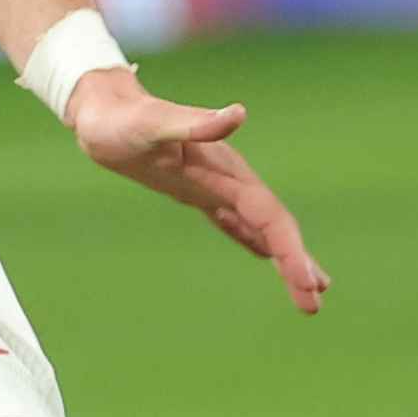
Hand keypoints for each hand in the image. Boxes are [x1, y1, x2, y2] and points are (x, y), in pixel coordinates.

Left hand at [61, 74, 328, 312]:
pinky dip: (255, 241)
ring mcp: (213, 186)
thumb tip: (239, 114)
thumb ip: (195, 123)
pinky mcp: (196, 190)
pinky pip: (235, 221)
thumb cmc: (121, 120)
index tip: (307, 284)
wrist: (104, 110)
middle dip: (295, 264)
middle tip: (313, 306)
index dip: (289, 250)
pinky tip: (266, 256)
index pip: (267, 215)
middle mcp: (227, 179)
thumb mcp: (153, 123)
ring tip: (310, 291)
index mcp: (225, 169)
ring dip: (285, 257)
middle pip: (272, 225)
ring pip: (260, 226)